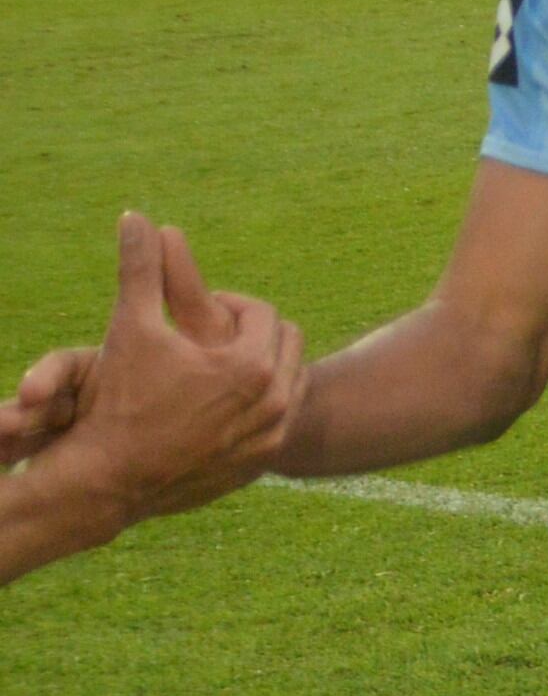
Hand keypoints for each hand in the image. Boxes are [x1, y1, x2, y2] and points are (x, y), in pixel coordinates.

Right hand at [16, 214, 302, 524]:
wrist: (109, 479)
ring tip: (218, 364)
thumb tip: (136, 216)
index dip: (230, 304)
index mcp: (253, 364)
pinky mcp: (263, 465)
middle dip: (252, 333)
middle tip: (212, 335)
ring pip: (289, 382)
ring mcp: (272, 437)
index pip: (263, 313)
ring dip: (263, 367)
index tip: (201, 310)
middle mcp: (276, 401)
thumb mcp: (130, 327)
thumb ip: (141, 269)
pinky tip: (220, 401)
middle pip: (287, 344)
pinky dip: (260, 405)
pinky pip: (279, 420)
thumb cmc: (118, 399)